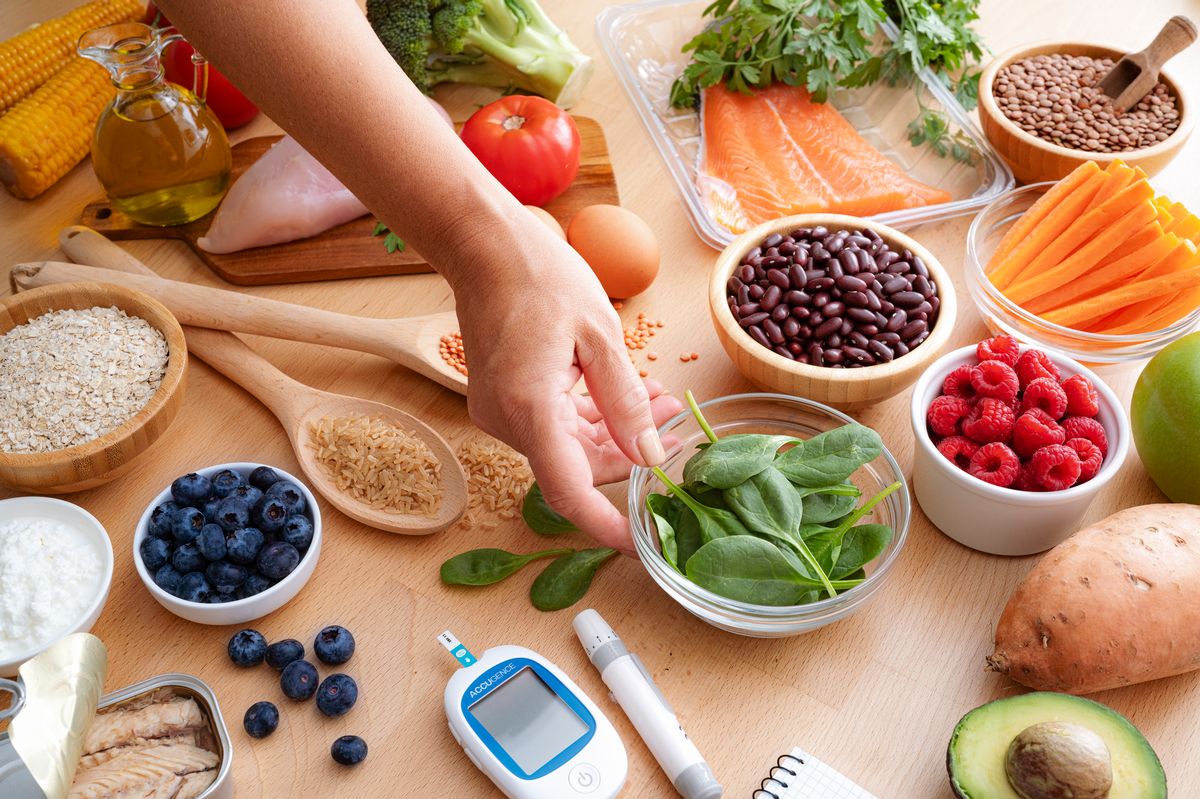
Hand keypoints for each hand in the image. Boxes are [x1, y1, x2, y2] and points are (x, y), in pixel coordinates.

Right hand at [451, 221, 680, 550]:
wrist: (484, 246)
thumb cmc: (540, 278)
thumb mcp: (601, 337)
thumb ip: (627, 403)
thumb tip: (651, 456)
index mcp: (530, 409)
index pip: (569, 491)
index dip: (605, 525)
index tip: (641, 544)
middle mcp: (506, 421)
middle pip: (575, 467)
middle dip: (630, 454)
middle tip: (677, 425)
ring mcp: (499, 412)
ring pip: (566, 447)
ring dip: (614, 432)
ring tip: (660, 399)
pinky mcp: (502, 400)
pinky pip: (551, 426)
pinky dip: (588, 418)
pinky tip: (625, 393)